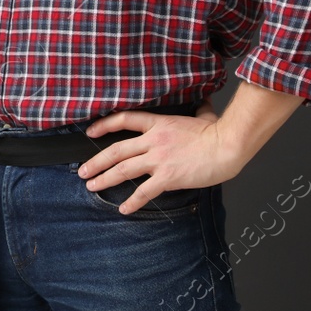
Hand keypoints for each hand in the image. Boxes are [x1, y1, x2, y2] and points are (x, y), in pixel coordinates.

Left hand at [77, 97, 243, 214]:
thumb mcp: (203, 115)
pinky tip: (123, 208)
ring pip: (123, 170)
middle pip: (116, 150)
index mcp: (159, 123)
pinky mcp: (168, 177)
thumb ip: (197, 110)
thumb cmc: (218, 132)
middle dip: (96, 161)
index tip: (90, 132)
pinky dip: (132, 202)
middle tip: (82, 171)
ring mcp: (159, 159)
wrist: (228, 146)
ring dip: (105, 179)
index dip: (103, 125)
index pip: (124, 120)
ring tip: (92, 186)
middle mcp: (154, 141)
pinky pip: (144, 191)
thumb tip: (202, 102)